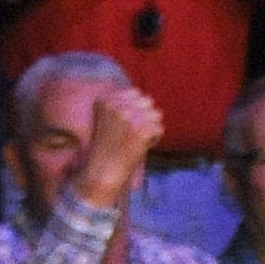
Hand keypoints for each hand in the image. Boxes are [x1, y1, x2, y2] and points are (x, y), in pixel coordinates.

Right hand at [75, 86, 163, 206]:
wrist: (104, 171)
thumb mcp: (108, 120)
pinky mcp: (141, 130)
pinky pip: (159, 129)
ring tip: (137, 140)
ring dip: (151, 127)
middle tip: (133, 133)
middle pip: (148, 101)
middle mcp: (117, 106)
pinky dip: (154, 139)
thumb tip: (147, 99)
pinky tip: (141, 146)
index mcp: (105, 100)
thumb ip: (123, 105)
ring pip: (156, 114)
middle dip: (146, 116)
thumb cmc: (109, 148)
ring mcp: (129, 117)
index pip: (136, 92)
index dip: (137, 109)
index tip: (127, 125)